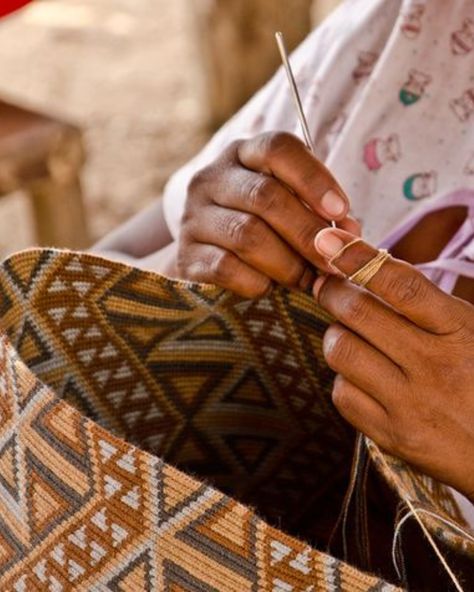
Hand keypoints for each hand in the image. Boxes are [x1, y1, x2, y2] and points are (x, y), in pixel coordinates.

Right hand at [175, 132, 359, 297]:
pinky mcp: (185, 256)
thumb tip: (350, 233)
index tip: (341, 211)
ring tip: (309, 279)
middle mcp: (211, 178)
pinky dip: (257, 282)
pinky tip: (270, 289)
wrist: (208, 261)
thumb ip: (321, 214)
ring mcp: (193, 217)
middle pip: (264, 196)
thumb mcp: (292, 210)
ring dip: (288, 263)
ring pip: (247, 234)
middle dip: (307, 232)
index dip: (313, 178)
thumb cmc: (264, 231)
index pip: (277, 148)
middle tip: (334, 261)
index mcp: (243, 155)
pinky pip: (226, 268)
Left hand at [313, 228, 473, 500]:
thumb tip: (371, 269)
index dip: (359, 258)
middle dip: (332, 291)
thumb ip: (430, 305)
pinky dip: (343, 379)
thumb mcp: (472, 331)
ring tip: (348, 334)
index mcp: (461, 331)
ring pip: (341, 351)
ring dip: (335, 335)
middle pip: (359, 313)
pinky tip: (359, 376)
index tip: (330, 241)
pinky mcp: (393, 436)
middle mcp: (434, 365)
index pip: (402, 285)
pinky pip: (342, 395)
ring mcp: (411, 404)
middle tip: (327, 285)